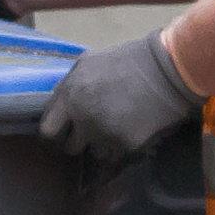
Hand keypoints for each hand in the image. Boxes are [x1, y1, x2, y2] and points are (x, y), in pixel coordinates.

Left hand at [43, 28, 205, 172]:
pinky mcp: (124, 143)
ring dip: (104, 144)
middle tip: (92, 135)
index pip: (48, 130)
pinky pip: (117, 153)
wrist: (166, 69)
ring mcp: (102, 132)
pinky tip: (134, 128)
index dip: (57, 133)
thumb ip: (70, 85)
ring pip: (95, 151)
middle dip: (79, 143)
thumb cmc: (128, 60)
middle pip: (70, 147)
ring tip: (119, 126)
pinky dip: (123, 146)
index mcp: (69, 96)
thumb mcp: (88, 63)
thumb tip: (61, 101)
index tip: (65, 134)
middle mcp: (81, 117)